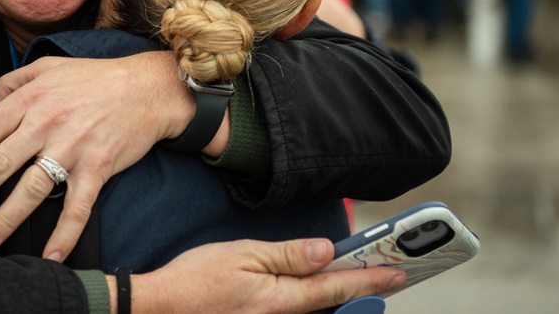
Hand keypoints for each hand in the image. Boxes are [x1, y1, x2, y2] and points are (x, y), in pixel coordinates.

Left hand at [0, 52, 195, 260]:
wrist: (149, 87)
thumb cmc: (95, 77)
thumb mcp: (48, 66)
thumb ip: (12, 82)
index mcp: (31, 99)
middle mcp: (47, 123)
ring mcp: (74, 146)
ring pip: (32, 188)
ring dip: (6, 217)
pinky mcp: (99, 166)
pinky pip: (79, 205)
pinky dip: (65, 233)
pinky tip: (51, 255)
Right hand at [130, 237, 404, 313]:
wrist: (160, 310)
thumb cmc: (195, 280)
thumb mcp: (242, 256)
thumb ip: (288, 255)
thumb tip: (326, 251)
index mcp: (282, 301)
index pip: (337, 287)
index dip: (371, 278)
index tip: (398, 272)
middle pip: (333, 309)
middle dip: (364, 294)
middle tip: (390, 278)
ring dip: (341, 303)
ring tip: (361, 286)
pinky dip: (315, 309)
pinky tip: (317, 299)